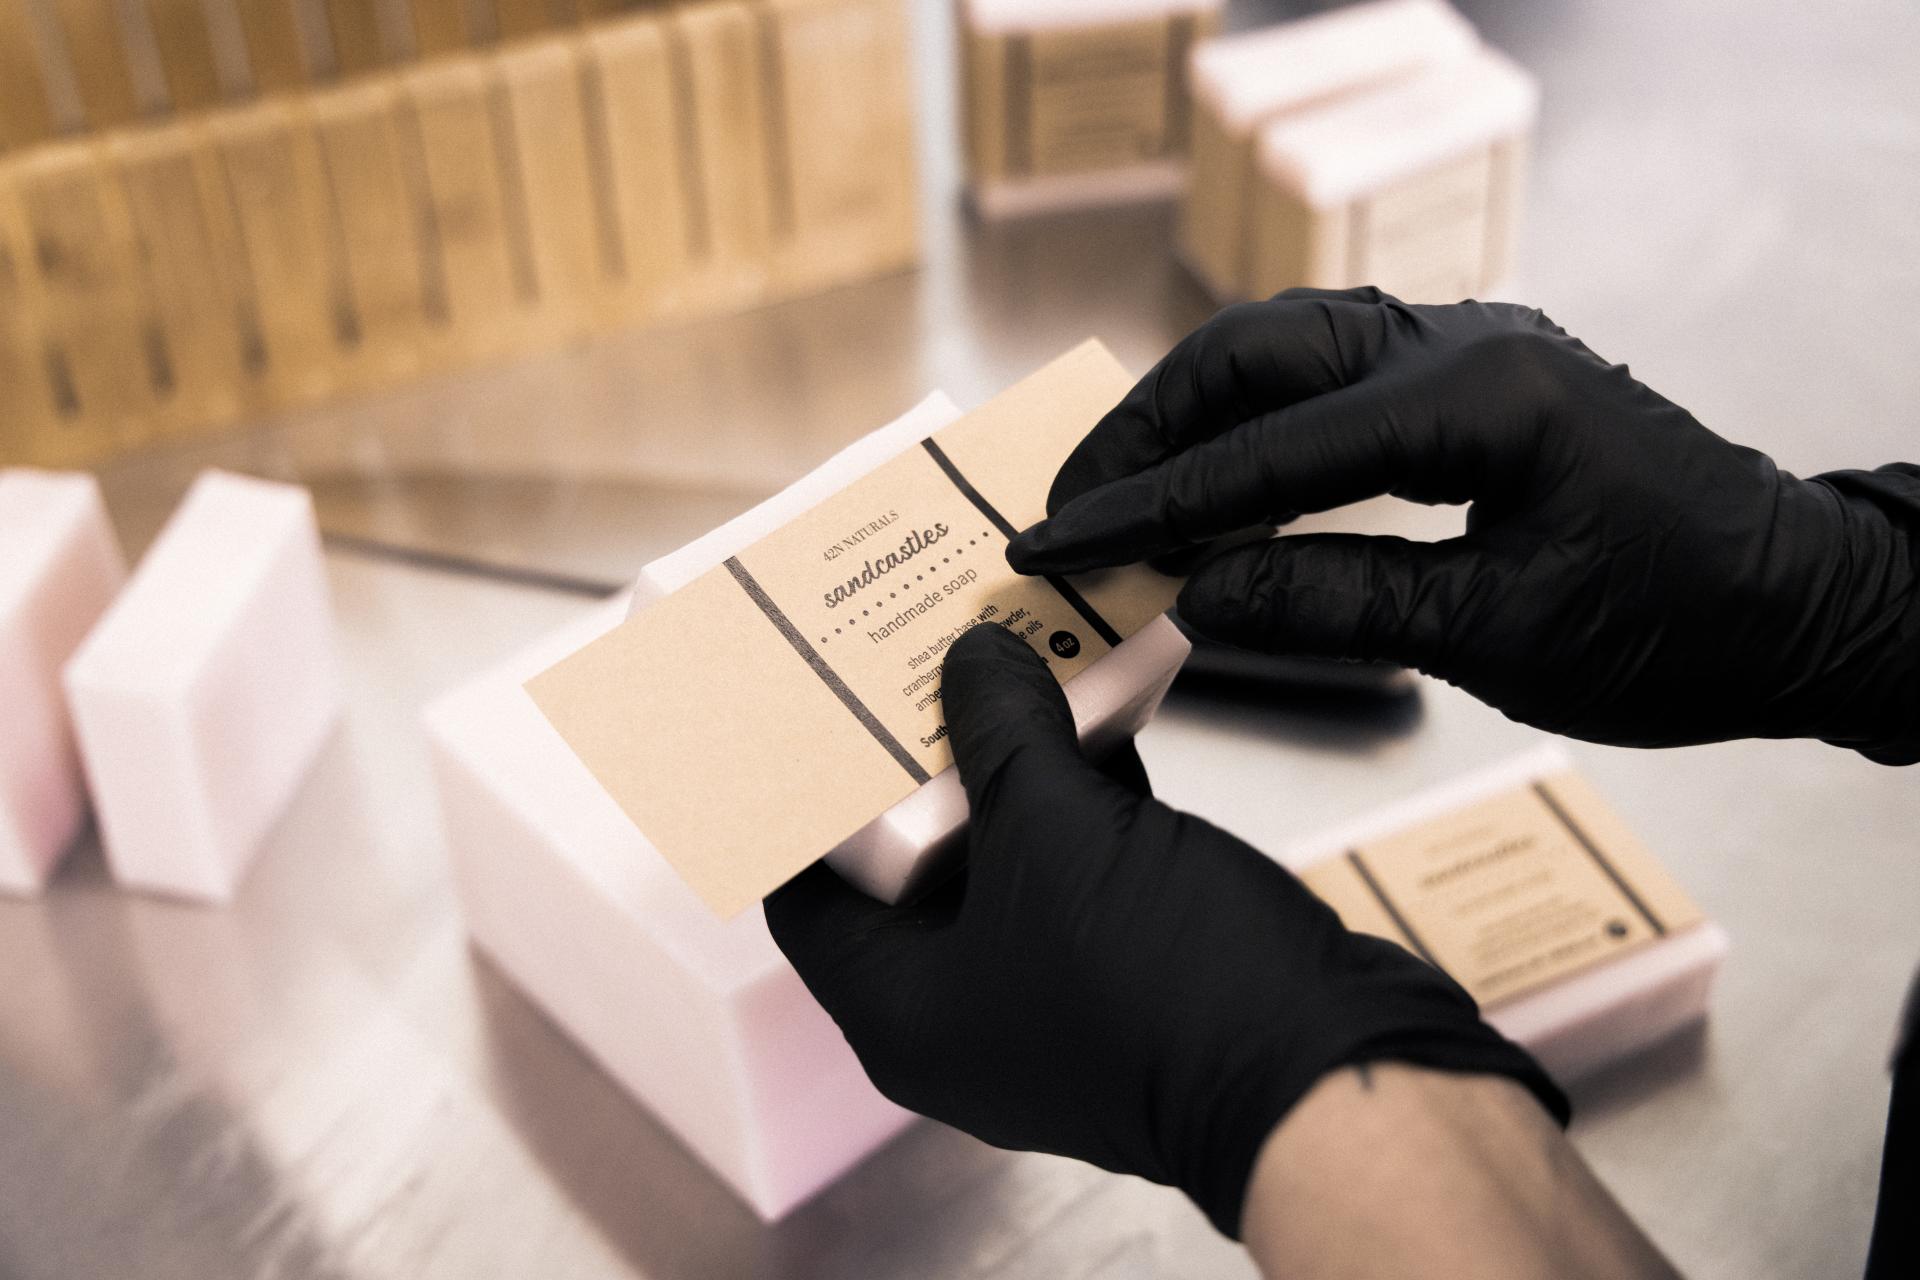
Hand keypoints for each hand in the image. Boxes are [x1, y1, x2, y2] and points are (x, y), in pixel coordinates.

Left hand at [764, 623, 1565, 1236]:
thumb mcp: (1057, 833)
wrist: (1336, 1073)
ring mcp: (1056, 993)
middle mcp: (968, 1012)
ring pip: (1012, 855)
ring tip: (1009, 652)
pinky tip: (1104, 699)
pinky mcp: (1136, 969)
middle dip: (925, 756)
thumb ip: (1002, 733)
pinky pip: (1087, 862)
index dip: (808, 801)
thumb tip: (972, 656)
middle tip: (918, 657)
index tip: (815, 713)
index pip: (811, 896)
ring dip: (1019, 760)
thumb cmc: (1169, 985)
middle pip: (916, 863)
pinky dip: (1091, 789)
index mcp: (905, 1012)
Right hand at [1008, 289, 1919, 759]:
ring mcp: (1468, 351)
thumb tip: (1197, 597)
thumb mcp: (1497, 635)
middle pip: (1256, 350)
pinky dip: (1256, 429)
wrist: (1800, 609)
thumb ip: (1334, 603)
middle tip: (1071, 505)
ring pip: (1285, 351)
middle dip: (1149, 427)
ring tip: (1120, 496)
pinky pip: (1332, 383)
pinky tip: (1216, 489)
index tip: (1057, 541)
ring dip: (1192, 418)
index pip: (1269, 448)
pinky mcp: (1470, 383)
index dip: (1150, 504)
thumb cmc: (1680, 629)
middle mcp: (1464, 342)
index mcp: (1478, 396)